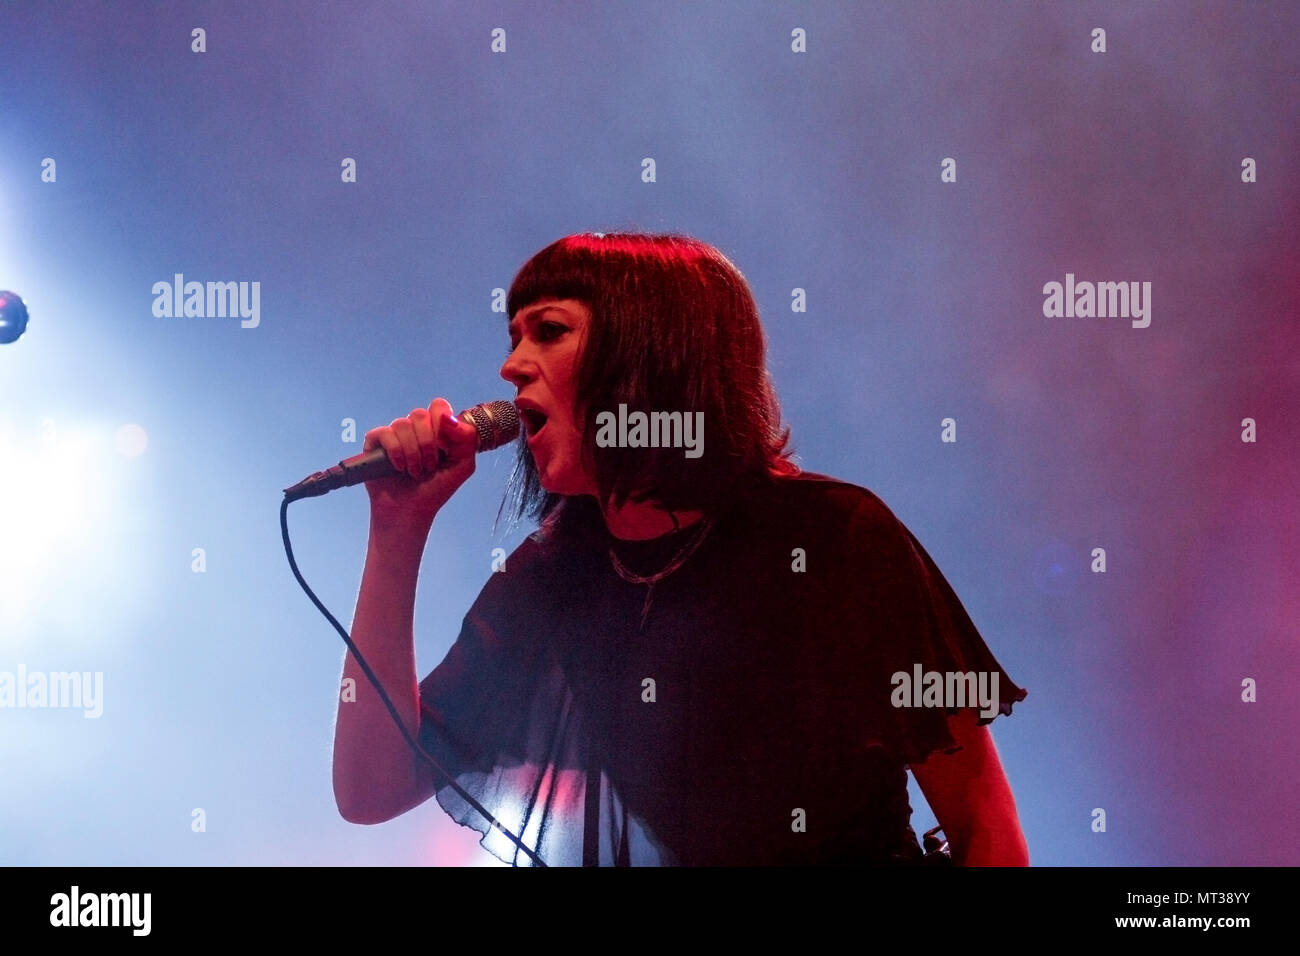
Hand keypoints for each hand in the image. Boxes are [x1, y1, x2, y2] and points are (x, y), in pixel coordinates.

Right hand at [361, 397, 478, 532]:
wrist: (411, 511)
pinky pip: (384, 433)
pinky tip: (399, 468)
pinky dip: (395, 452)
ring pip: (402, 424)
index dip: (442, 424)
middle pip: (419, 414)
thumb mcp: (463, 465)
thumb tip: (447, 417)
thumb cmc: (436, 489)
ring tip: (415, 472)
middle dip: (428, 443)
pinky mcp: (375, 444)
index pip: (438, 407)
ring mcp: (394, 435)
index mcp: (436, 429)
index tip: (445, 448)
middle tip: (430, 465)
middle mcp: (414, 429)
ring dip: (413, 453)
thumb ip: (467, 438)